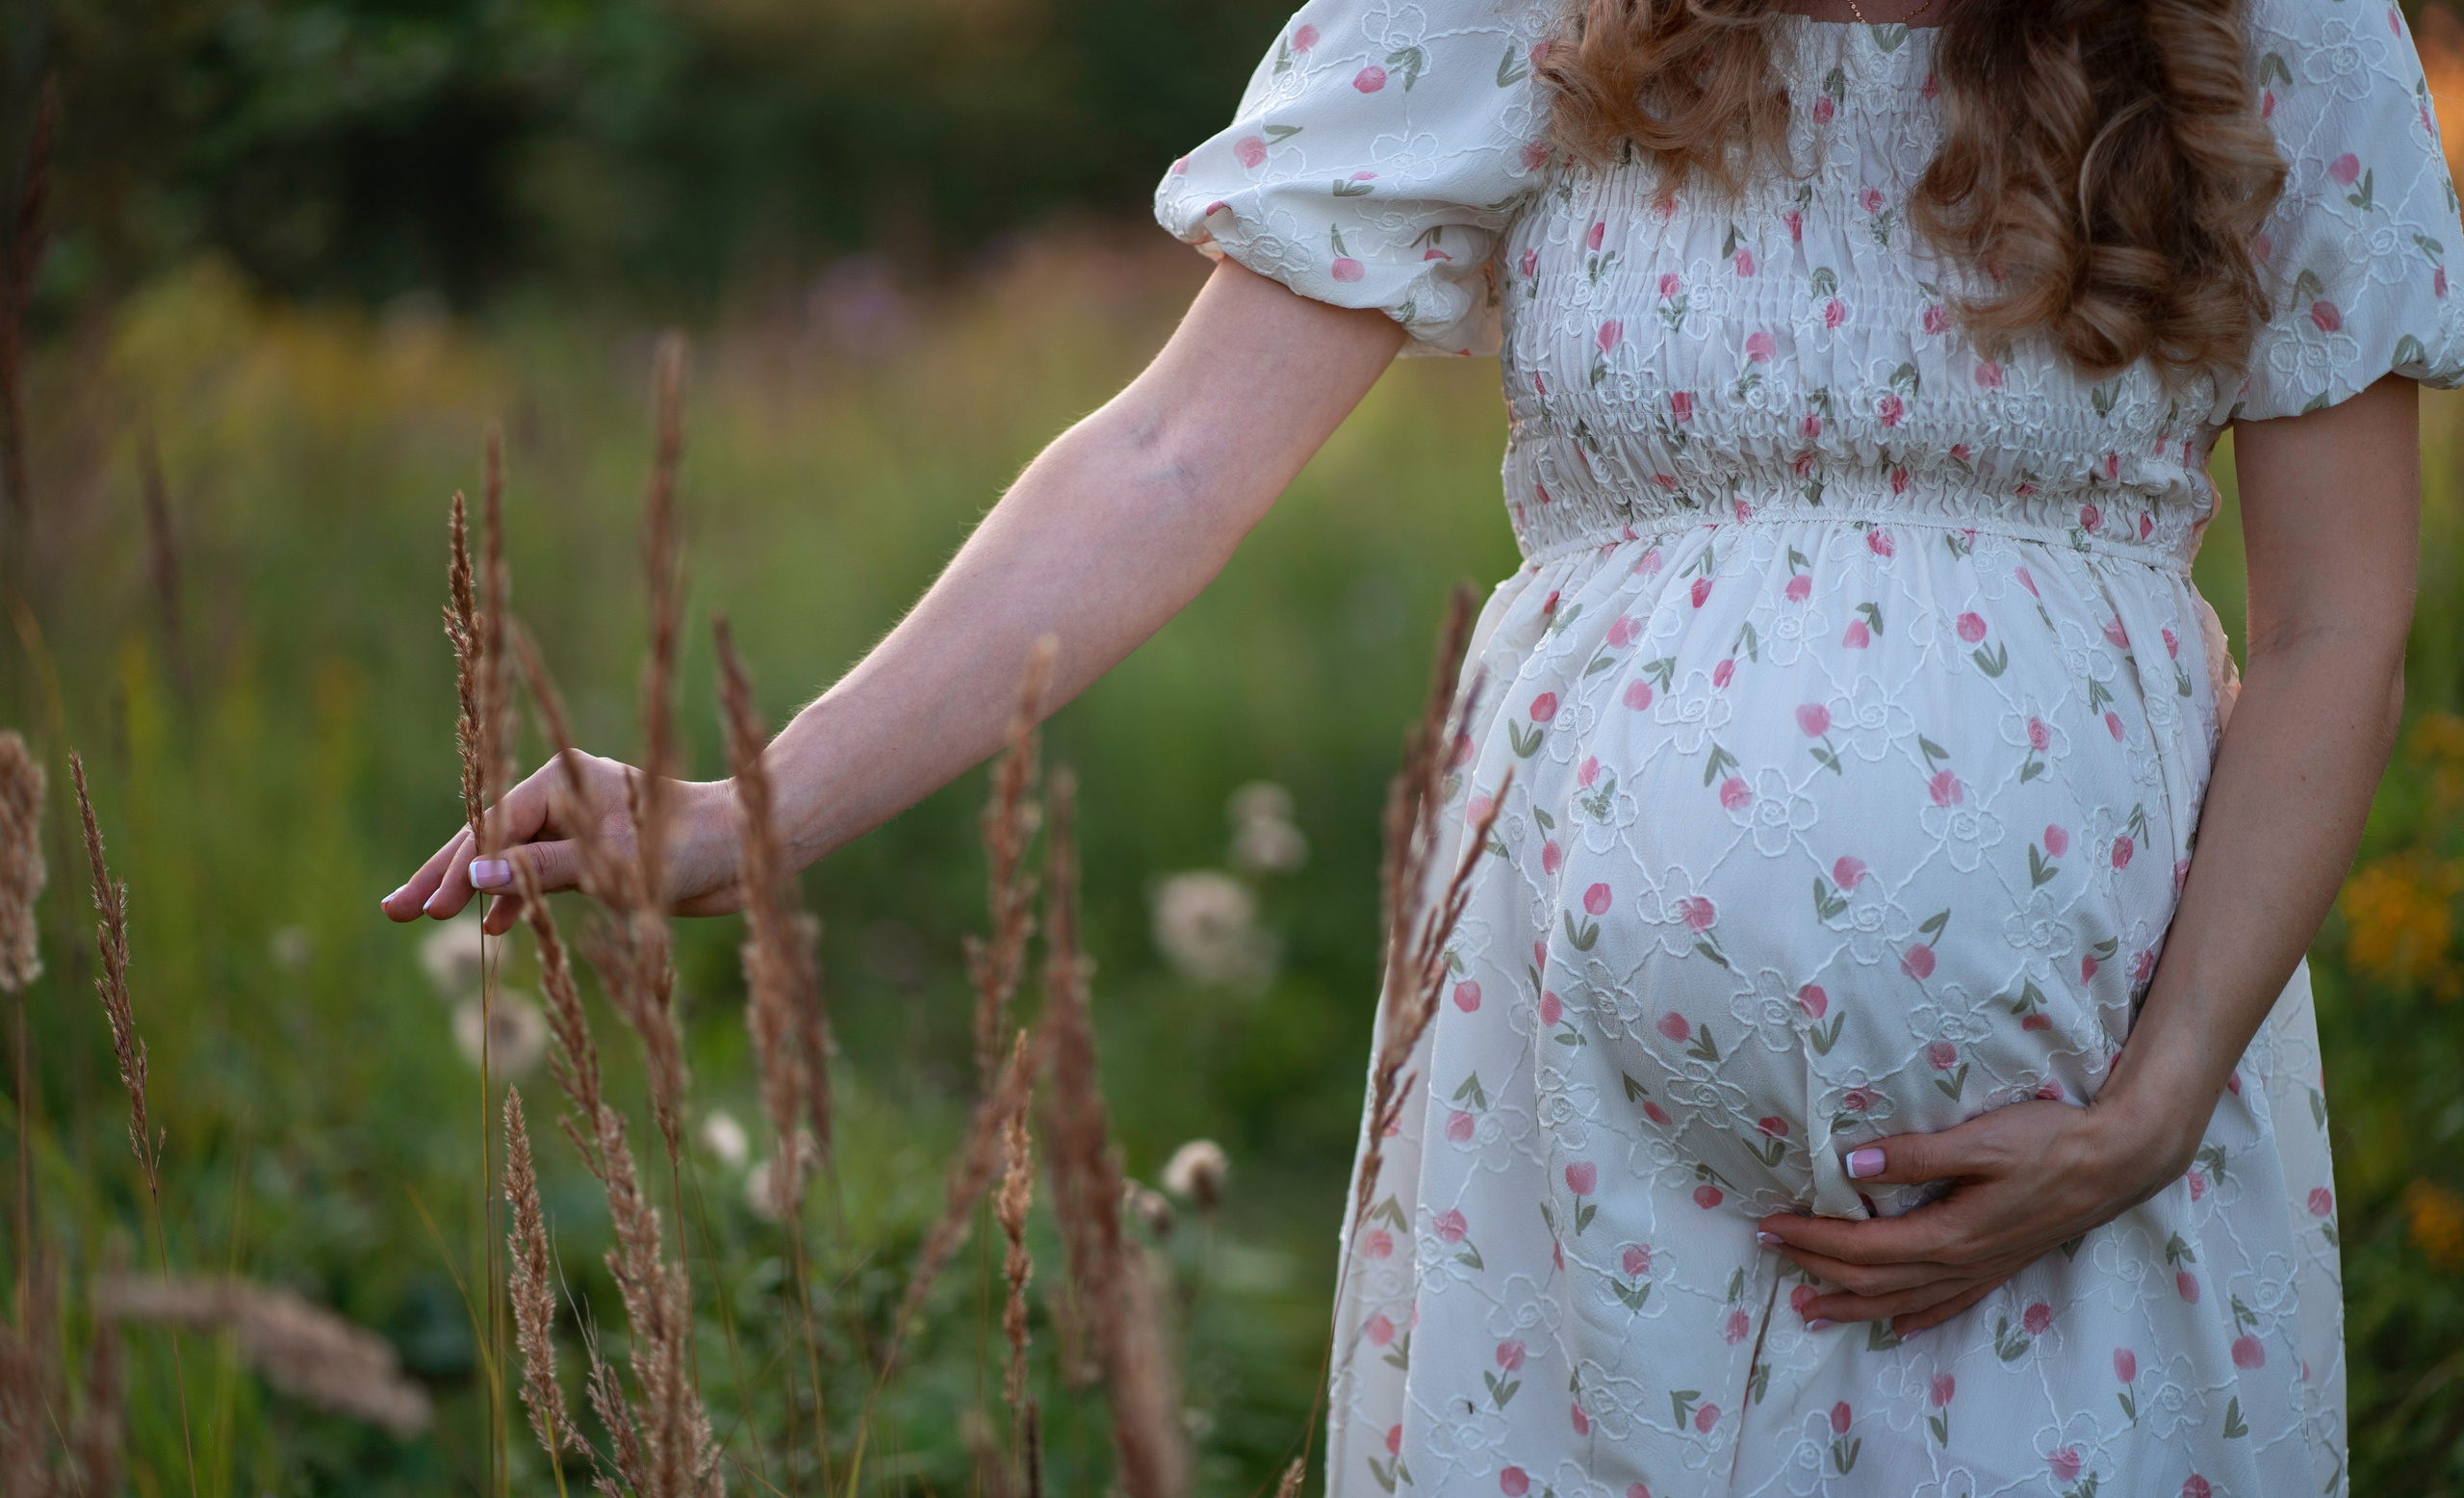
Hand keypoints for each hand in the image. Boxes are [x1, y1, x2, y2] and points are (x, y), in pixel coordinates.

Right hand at [379, 749, 746, 933]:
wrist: (746, 851)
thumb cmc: (686, 844)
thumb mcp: (612, 861)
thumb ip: (543, 870)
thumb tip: (479, 878)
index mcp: (562, 781)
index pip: (493, 827)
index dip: (458, 869)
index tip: (431, 908)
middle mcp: (563, 798)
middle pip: (487, 838)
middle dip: (442, 875)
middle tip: (394, 910)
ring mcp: (576, 827)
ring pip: (508, 859)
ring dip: (470, 889)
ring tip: (421, 917)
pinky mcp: (595, 856)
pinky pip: (538, 876)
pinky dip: (513, 898)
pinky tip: (490, 927)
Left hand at [1755, 1096, 2197, 1338]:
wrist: (2120, 1162)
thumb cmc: (2051, 1141)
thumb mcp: (1980, 1139)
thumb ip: (1915, 1156)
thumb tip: (1851, 1166)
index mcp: (1949, 1233)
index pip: (1861, 1248)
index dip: (1812, 1240)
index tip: (1772, 1224)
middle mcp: (1961, 1262)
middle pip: (1874, 1281)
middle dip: (1817, 1270)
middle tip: (1771, 1252)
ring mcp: (1983, 1270)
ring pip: (1904, 1302)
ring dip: (1852, 1306)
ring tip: (1810, 1308)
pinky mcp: (2002, 1266)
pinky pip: (1948, 1305)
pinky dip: (1914, 1318)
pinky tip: (1898, 1326)